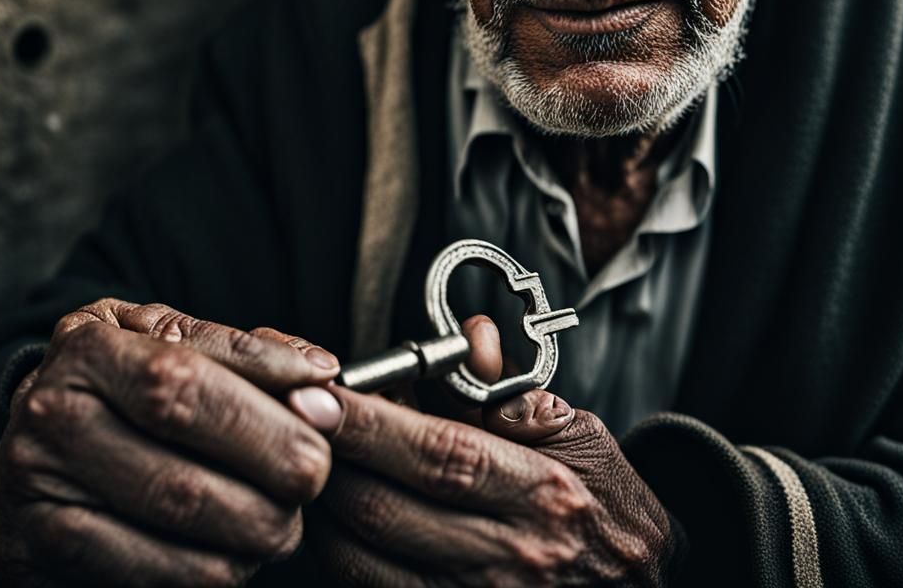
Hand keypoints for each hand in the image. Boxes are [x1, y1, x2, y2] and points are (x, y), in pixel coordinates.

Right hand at [0, 298, 344, 586]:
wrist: (47, 430)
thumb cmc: (131, 380)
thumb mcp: (173, 341)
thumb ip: (244, 351)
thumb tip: (320, 374)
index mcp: (86, 350)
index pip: (185, 379)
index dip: (268, 397)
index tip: (327, 406)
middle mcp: (51, 419)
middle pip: (184, 464)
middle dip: (273, 470)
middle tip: (316, 472)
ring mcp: (34, 494)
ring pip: (175, 526)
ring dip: (255, 529)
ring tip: (285, 515)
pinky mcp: (37, 557)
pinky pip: (153, 576)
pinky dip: (216, 569)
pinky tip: (238, 549)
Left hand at [314, 318, 674, 586]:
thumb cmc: (610, 505)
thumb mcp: (580, 433)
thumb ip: (515, 390)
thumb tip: (469, 339)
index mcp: (543, 493)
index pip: (438, 452)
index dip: (370, 424)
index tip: (322, 394)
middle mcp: (510, 558)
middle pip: (389, 511)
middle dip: (329, 462)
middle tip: (292, 421)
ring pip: (368, 563)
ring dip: (324, 511)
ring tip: (306, 463)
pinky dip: (345, 557)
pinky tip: (334, 519)